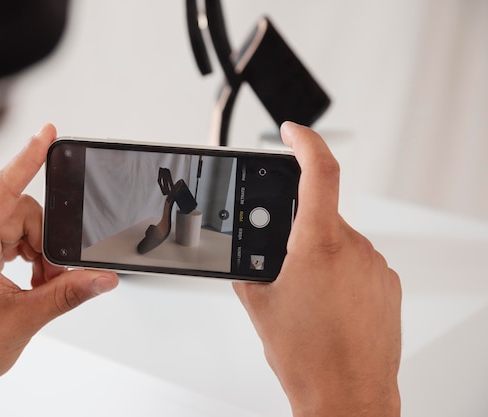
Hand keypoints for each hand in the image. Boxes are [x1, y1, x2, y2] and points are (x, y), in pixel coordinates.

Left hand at [0, 124, 118, 416]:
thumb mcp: (24, 319)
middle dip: (43, 243)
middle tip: (50, 278)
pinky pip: (3, 239)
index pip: (2, 189)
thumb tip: (102, 278)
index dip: (28, 158)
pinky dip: (23, 256)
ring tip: (37, 286)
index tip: (46, 134)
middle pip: (19, 213)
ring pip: (14, 227)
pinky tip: (28, 281)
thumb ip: (68, 293)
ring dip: (35, 252)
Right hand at [233, 122, 401, 416]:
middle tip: (285, 269)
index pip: (319, 171)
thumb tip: (247, 249)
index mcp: (317, 245)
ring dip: (318, 258)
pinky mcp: (388, 284)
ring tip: (308, 299)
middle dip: (297, 232)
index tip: (292, 131)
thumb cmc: (306, 357)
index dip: (305, 141)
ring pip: (338, 241)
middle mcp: (353, 248)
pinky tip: (328, 307)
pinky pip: (359, 262)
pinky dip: (339, 274)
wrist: (346, 395)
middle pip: (320, 214)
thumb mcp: (258, 303)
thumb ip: (249, 264)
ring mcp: (375, 266)